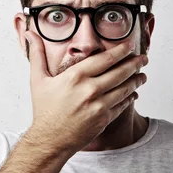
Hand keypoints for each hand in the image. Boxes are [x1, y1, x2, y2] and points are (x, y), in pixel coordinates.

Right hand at [23, 31, 147, 153]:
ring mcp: (99, 105)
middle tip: (143, 58)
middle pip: (120, 72)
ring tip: (142, 74)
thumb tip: (30, 34)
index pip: (105, 58)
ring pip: (125, 88)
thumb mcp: (38, 79)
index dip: (121, 50)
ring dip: (137, 80)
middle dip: (135, 63)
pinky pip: (122, 104)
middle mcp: (90, 89)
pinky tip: (133, 93)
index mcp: (75, 76)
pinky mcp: (104, 119)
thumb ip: (37, 54)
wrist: (50, 139)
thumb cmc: (44, 109)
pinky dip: (130, 97)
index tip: (129, 45)